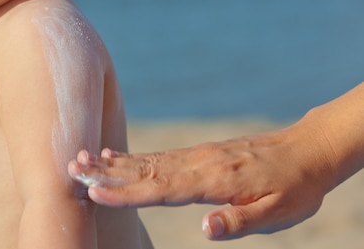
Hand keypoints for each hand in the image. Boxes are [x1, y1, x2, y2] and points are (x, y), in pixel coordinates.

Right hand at [68, 123, 334, 239]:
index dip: (126, 193)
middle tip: (72, 167)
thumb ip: (238, 222)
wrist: (306, 150)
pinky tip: (115, 156)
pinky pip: (158, 156)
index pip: (161, 189)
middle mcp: (197, 164)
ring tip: (82, 159)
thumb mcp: (277, 213)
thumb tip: (203, 229)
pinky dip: (132, 157)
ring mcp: (195, 156)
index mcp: (214, 181)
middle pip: (144, 170)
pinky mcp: (197, 154)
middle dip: (105, 171)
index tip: (95, 192)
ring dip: (112, 162)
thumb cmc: (294, 187)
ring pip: (146, 160)